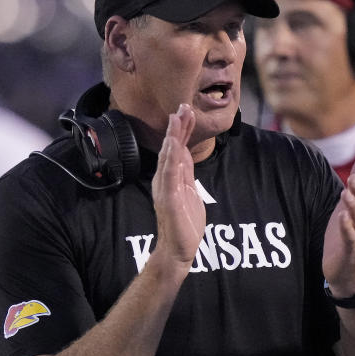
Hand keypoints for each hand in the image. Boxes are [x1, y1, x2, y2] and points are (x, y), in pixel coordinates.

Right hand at [152, 104, 205, 268]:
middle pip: (172, 148)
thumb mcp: (189, 191)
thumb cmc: (184, 223)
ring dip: (173, 136)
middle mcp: (165, 179)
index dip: (181, 130)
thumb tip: (184, 152)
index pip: (178, 149)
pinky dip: (170, 157)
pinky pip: (169, 174)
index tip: (186, 110)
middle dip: (178, 126)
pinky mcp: (168, 198)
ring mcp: (165, 188)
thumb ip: (185, 172)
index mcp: (172, 177)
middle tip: (183, 105)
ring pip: (169, 156)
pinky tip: (173, 143)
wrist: (177, 250)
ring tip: (177, 117)